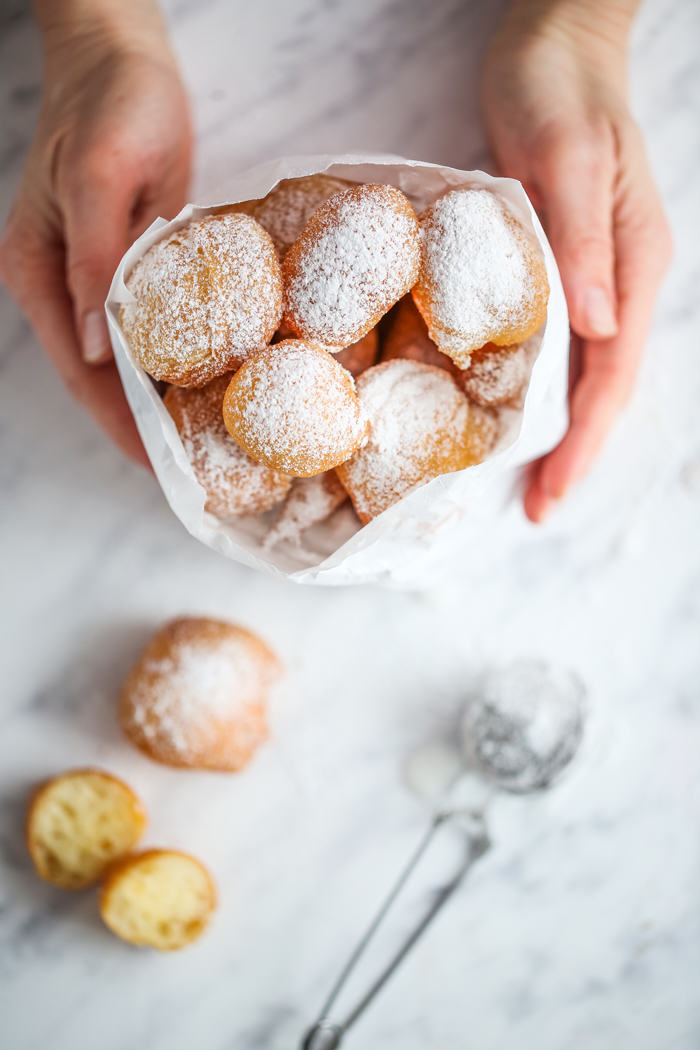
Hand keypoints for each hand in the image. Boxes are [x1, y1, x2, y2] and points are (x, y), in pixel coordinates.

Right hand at [0, 5, 190, 464]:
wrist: (123, 58)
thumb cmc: (112, 104)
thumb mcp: (102, 174)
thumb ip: (95, 261)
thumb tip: (99, 350)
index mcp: (38, 272)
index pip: (80, 371)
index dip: (117, 422)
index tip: (157, 466)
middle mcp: (58, 285)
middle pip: (97, 377)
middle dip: (137, 426)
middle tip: (186, 471)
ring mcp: (90, 279)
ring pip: (121, 360)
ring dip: (153, 402)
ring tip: (196, 443)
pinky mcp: (124, 265)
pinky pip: (145, 329)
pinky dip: (168, 362)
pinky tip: (198, 386)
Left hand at [481, 1, 671, 521]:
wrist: (555, 45)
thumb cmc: (558, 90)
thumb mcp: (567, 157)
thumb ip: (585, 241)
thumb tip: (597, 326)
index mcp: (633, 264)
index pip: (612, 374)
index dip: (584, 441)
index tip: (551, 493)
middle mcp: (620, 281)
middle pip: (604, 387)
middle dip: (575, 453)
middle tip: (536, 510)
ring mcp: (596, 276)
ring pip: (584, 372)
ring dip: (560, 430)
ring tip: (528, 481)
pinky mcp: (564, 266)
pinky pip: (558, 344)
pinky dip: (541, 388)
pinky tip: (514, 411)